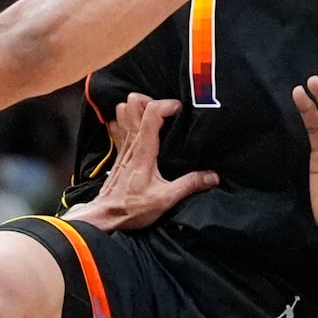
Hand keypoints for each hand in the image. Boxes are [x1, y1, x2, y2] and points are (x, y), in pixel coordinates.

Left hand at [66, 94, 216, 230]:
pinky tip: (138, 128)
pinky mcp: (119, 152)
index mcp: (144, 150)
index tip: (181, 111)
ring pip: (122, 110)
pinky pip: (118, 125)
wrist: (105, 217)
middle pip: (133, 103)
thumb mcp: (165, 199)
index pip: (152, 112)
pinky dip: (126, 120)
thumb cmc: (132, 208)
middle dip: (151, 100)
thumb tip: (212, 176)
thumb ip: (189, 185)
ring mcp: (123, 145)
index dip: (168, 104)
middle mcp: (131, 143)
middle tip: (167, 112)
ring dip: (137, 108)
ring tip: (154, 117)